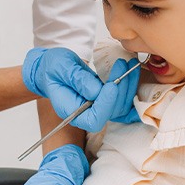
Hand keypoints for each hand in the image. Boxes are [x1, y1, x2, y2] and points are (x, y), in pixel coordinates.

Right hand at [22, 47, 140, 131]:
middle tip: (122, 65)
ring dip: (128, 86)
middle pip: (111, 113)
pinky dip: (130, 87)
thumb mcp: (61, 68)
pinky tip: (132, 73)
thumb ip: (77, 80)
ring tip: (127, 64)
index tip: (112, 84)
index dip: (106, 105)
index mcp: (71, 111)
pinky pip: (122, 99)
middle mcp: (86, 114)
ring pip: (120, 106)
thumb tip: (96, 90)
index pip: (94, 119)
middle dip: (120, 90)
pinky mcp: (105, 100)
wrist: (52, 68)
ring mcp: (97, 108)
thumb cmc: (52, 68)